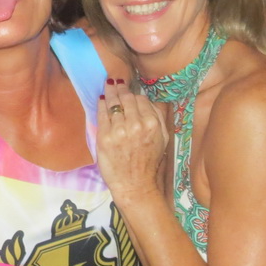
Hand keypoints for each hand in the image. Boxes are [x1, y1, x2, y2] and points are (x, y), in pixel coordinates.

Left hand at [97, 78, 166, 205]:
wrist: (135, 184)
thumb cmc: (149, 162)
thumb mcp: (163, 139)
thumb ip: (158, 117)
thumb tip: (151, 99)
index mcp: (152, 124)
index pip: (141, 99)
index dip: (134, 94)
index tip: (129, 90)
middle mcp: (136, 124)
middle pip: (126, 98)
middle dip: (121, 88)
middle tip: (116, 81)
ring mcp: (118, 130)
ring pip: (113, 103)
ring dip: (110, 92)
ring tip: (109, 85)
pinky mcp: (104, 137)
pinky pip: (102, 114)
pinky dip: (102, 104)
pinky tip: (102, 99)